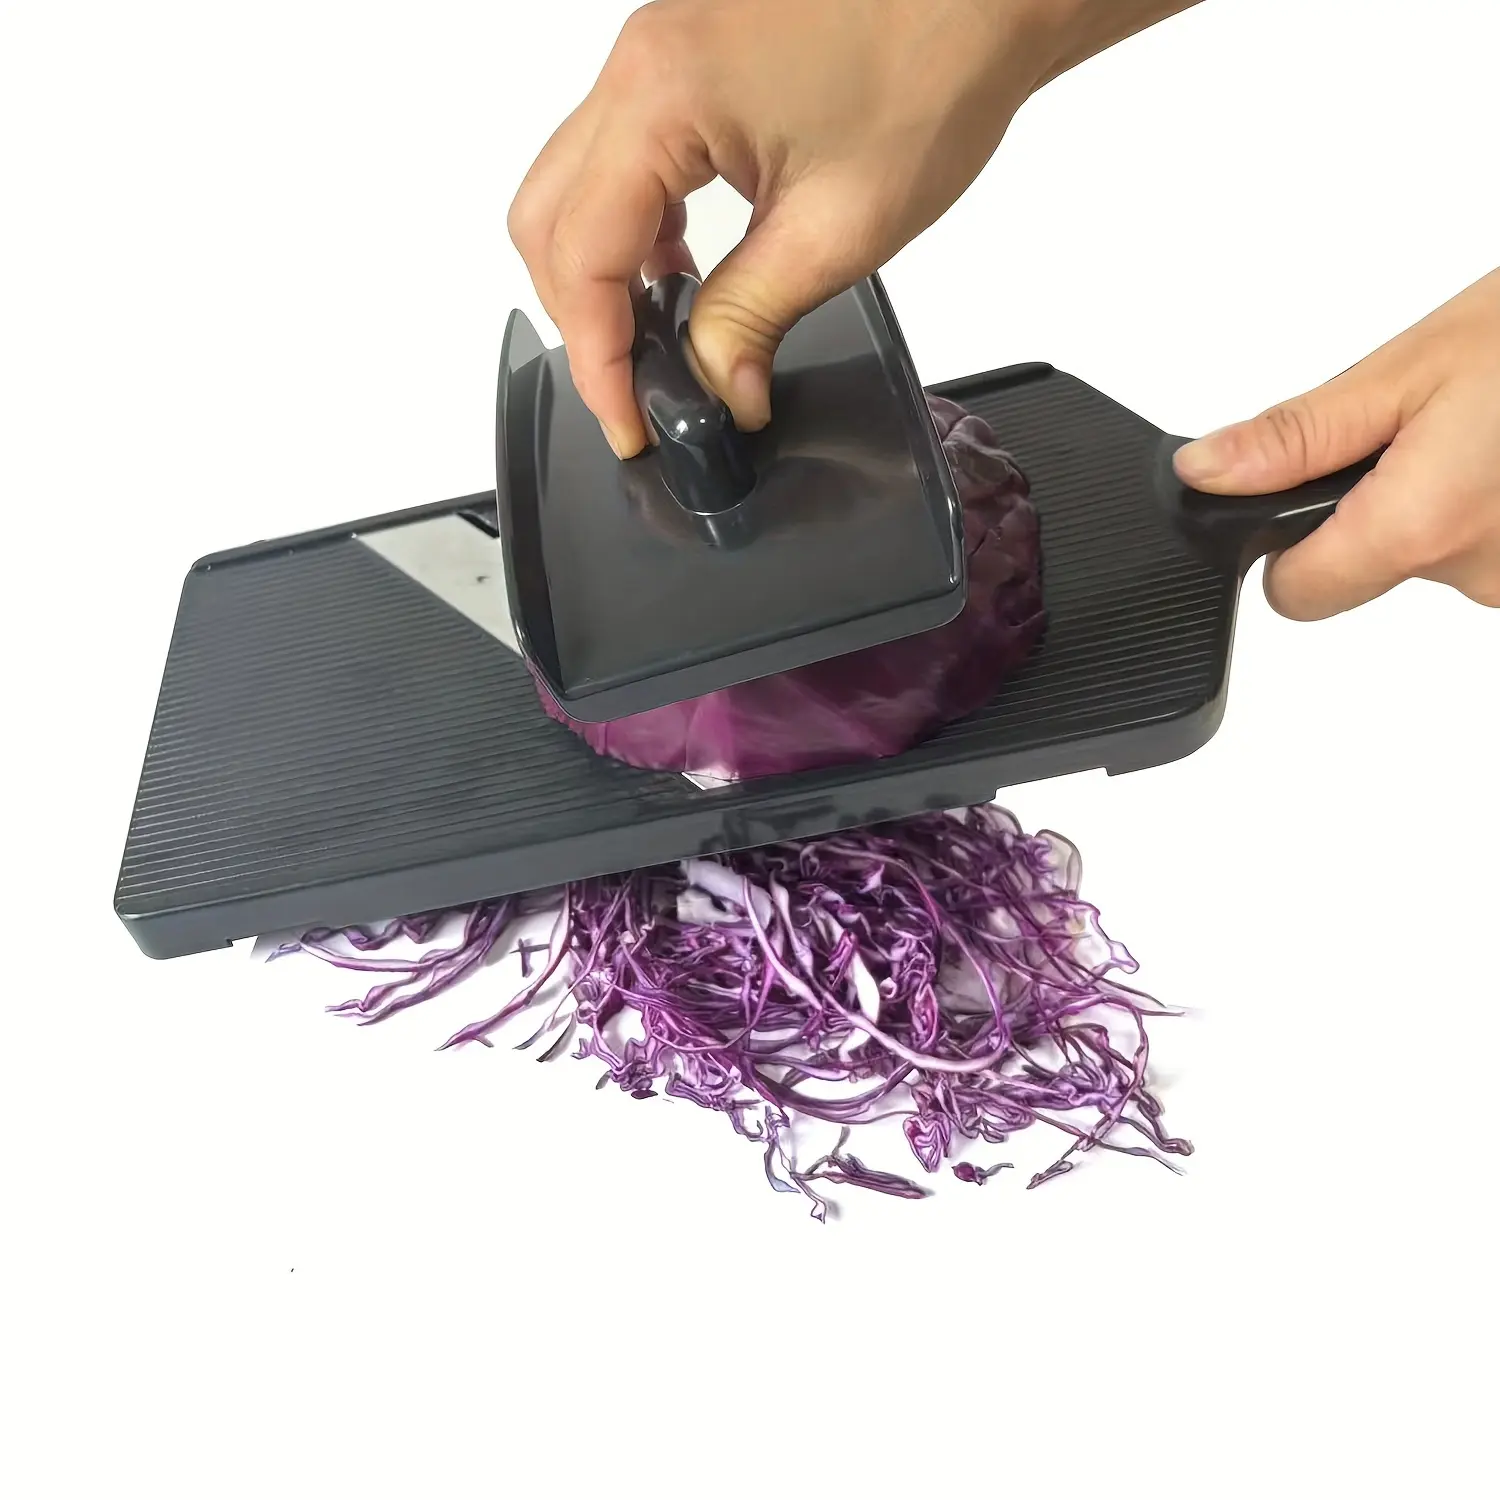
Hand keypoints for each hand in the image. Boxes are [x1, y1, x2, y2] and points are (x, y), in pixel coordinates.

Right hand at [508, 1, 1197, 457]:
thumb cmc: (934, 64)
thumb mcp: (839, 229)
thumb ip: (751, 320)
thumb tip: (717, 391)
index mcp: (661, 97)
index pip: (581, 256)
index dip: (597, 359)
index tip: (630, 423)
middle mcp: (641, 65)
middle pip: (548, 220)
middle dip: (583, 320)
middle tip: (637, 393)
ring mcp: (658, 55)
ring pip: (574, 189)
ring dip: (604, 275)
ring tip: (663, 342)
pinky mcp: (687, 63)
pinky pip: (619, 160)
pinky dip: (635, 229)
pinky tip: (683, 273)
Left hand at [1174, 268, 1499, 616]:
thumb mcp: (1409, 367)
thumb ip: (1297, 437)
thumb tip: (1206, 472)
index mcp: (1419, 529)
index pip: (1297, 598)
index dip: (1286, 548)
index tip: (1309, 493)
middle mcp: (1479, 574)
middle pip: (1367, 573)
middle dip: (1374, 509)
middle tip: (1424, 431)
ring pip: (1434, 557)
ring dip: (1441, 500)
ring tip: (1483, 431)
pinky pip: (1489, 548)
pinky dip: (1488, 505)